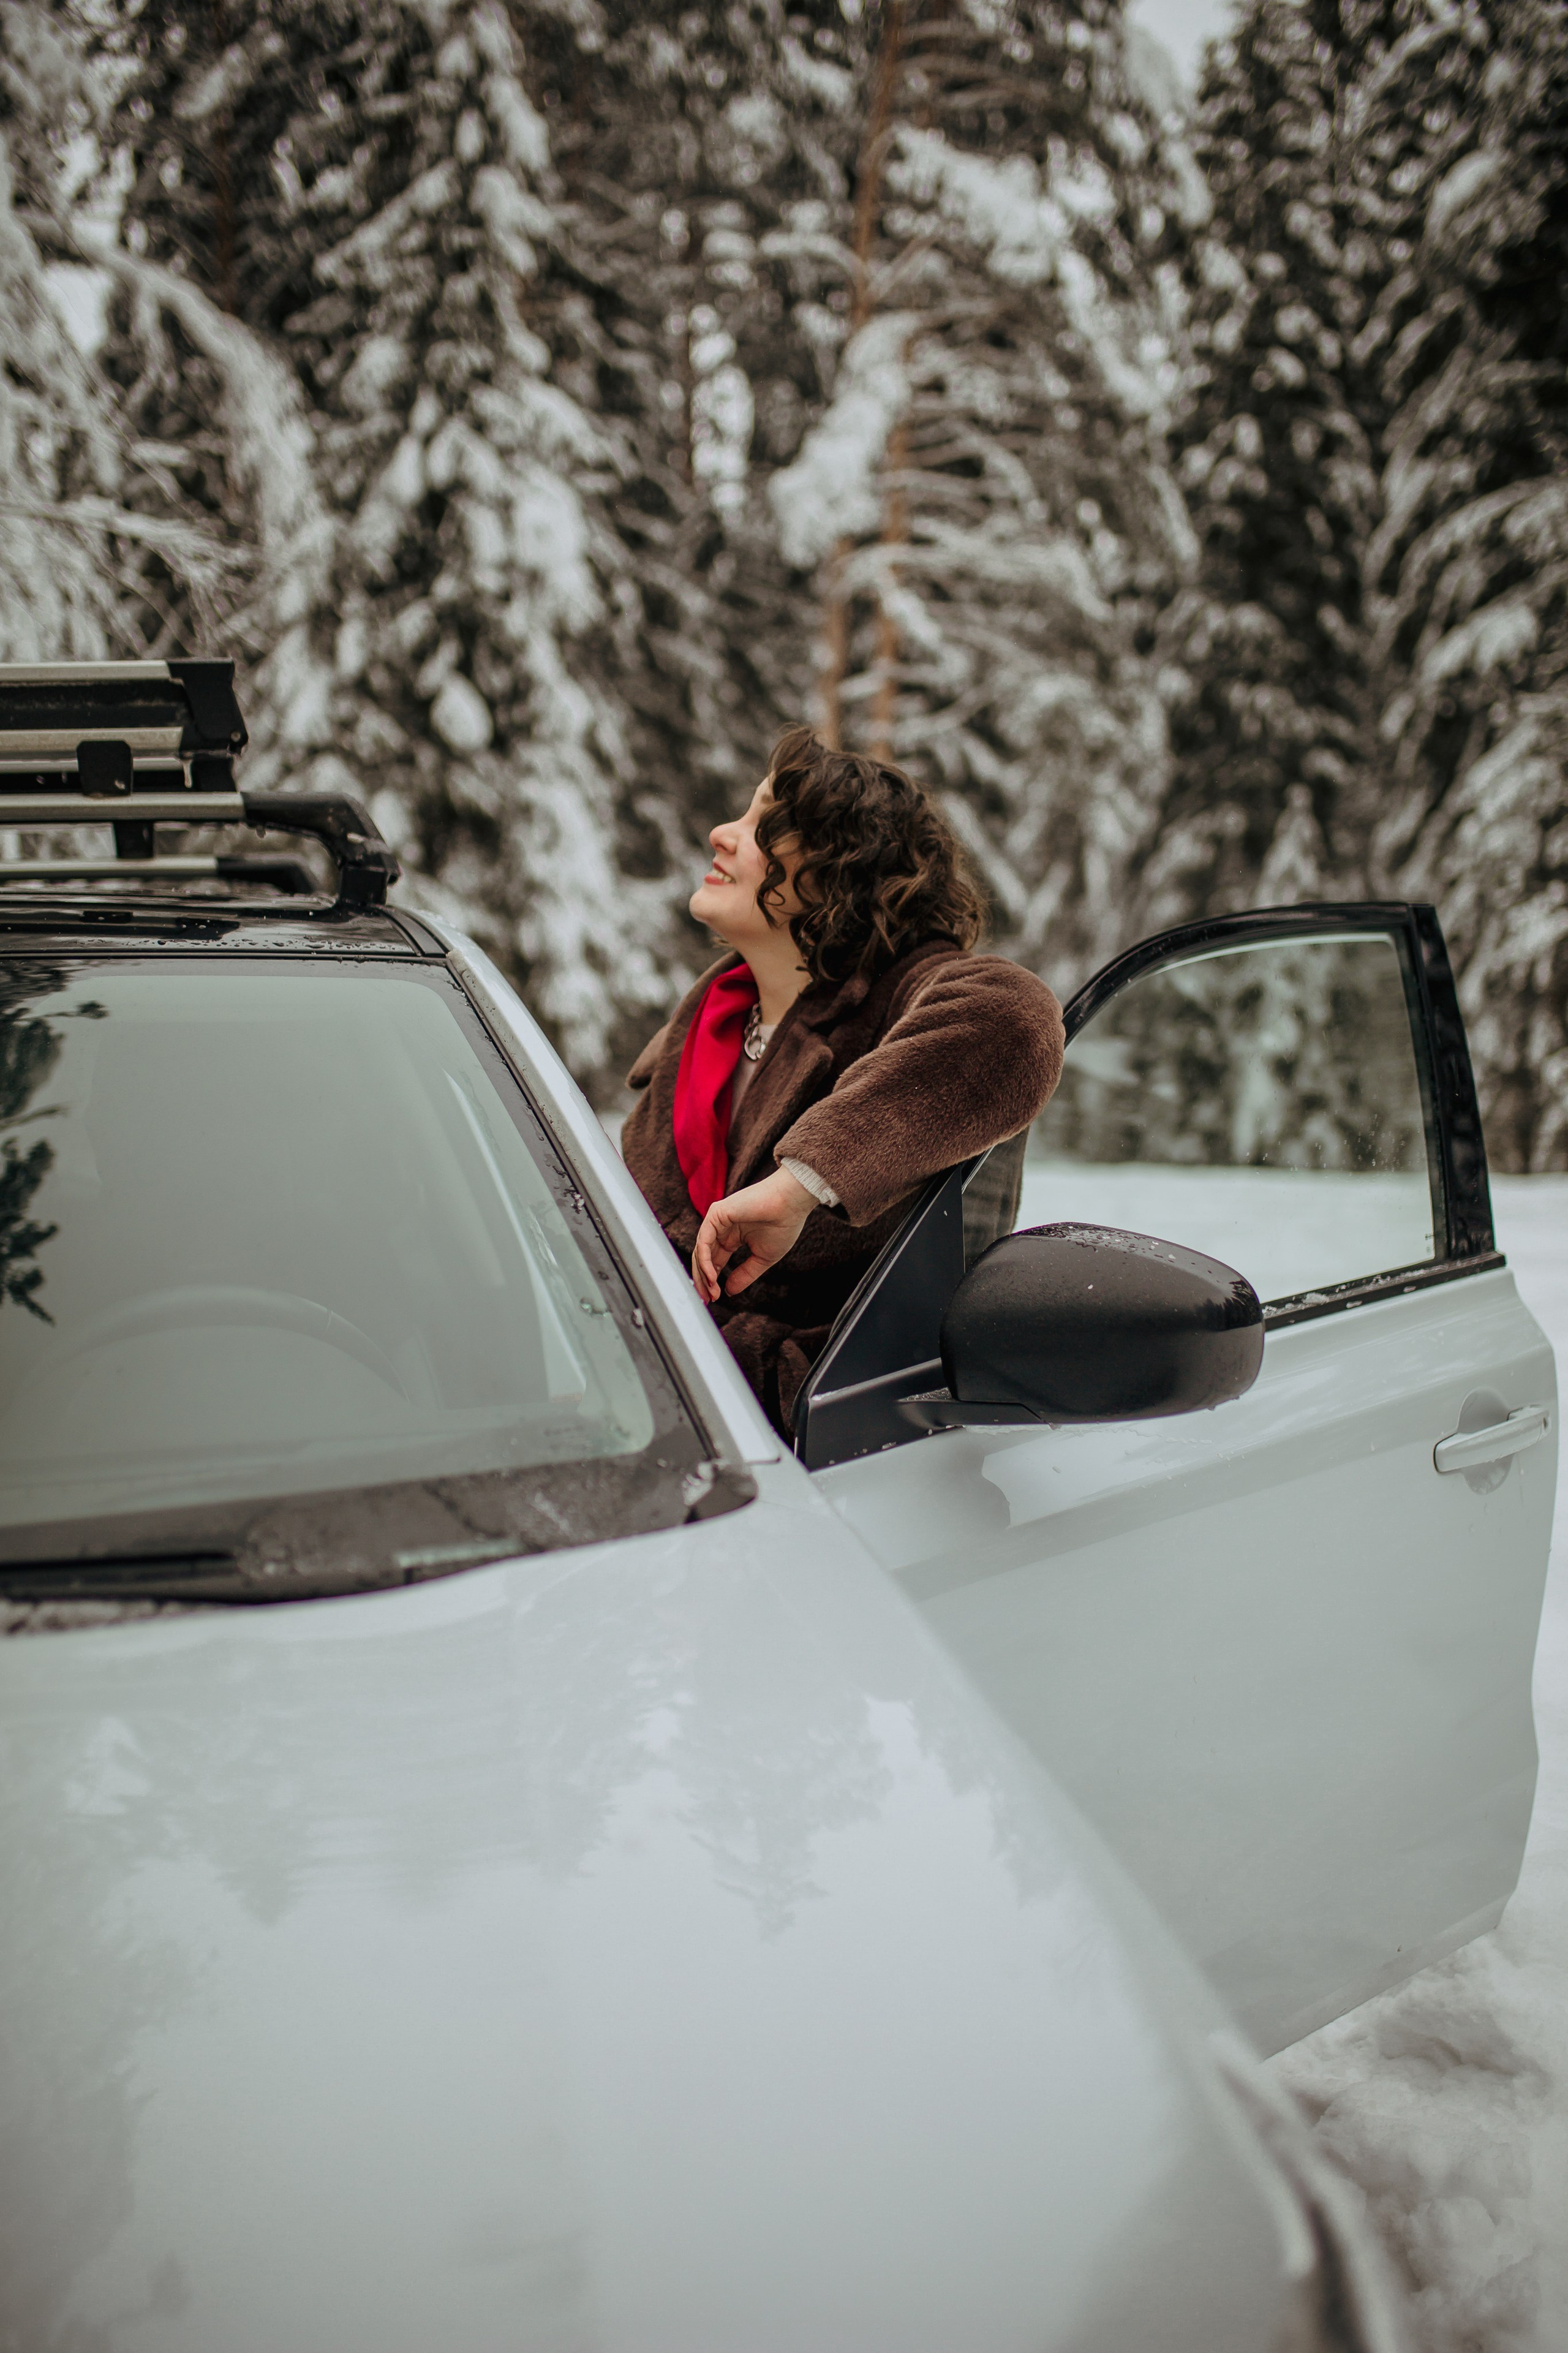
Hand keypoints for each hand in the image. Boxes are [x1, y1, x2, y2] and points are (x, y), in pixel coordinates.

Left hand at [693, 1166, 817, 1303]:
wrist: (792, 1204)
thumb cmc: (783, 1226)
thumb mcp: (762, 1259)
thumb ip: (744, 1275)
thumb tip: (728, 1292)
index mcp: (732, 1237)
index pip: (715, 1262)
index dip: (712, 1281)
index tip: (714, 1299)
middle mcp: (722, 1229)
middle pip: (704, 1258)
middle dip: (704, 1281)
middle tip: (707, 1299)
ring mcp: (717, 1221)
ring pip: (701, 1251)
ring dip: (704, 1274)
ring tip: (711, 1292)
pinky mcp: (716, 1214)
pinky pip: (704, 1241)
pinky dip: (705, 1260)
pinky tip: (713, 1276)